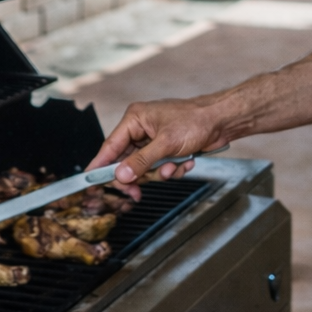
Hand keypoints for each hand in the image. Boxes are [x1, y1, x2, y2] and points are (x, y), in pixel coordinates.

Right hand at [86, 98, 227, 199]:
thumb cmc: (195, 121)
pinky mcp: (167, 149)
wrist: (222, 121)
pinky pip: (160, 168)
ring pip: (145, 168)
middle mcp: (142, 129)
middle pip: (126, 162)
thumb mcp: (166, 144)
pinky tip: (185, 162)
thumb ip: (141, 161)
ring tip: (174, 166)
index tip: (90, 183)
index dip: (100, 166)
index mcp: (135, 119)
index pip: (110, 146)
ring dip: (160, 172)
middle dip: (139, 175)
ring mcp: (155, 140)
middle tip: (137, 192)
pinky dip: (172, 169)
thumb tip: (120, 175)